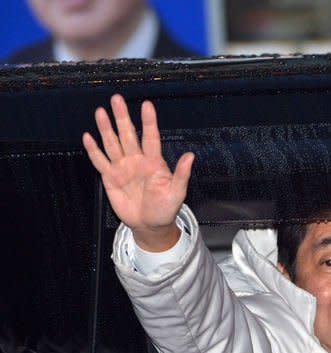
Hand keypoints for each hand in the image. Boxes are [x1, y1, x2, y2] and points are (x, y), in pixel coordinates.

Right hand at [82, 94, 193, 251]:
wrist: (150, 225)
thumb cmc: (166, 208)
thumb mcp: (177, 192)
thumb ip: (182, 174)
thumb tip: (191, 156)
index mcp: (154, 162)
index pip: (150, 137)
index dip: (148, 122)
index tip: (147, 105)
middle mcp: (137, 161)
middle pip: (127, 135)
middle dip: (122, 117)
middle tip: (116, 99)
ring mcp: (122, 168)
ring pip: (112, 143)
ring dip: (106, 128)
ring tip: (101, 112)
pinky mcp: (110, 178)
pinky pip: (100, 161)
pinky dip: (93, 150)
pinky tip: (88, 137)